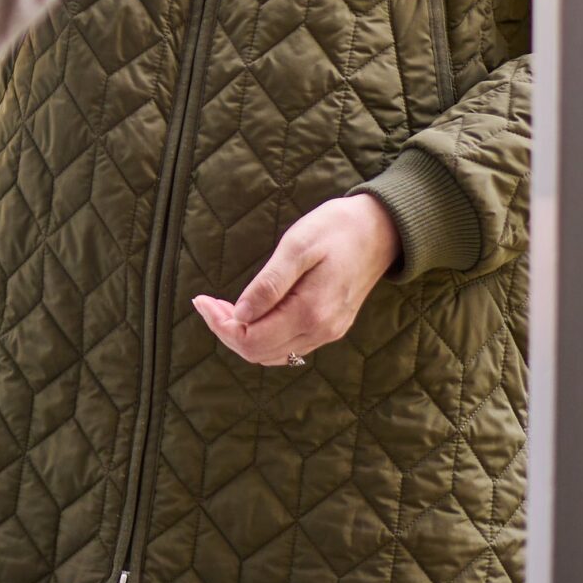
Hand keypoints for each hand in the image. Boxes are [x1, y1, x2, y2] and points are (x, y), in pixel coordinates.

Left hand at [191, 195, 399, 366]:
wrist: (381, 229)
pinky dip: (263, 335)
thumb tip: (241, 315)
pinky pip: (289, 345)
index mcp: (310, 313)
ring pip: (273, 353)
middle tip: (207, 301)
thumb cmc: (337, 230)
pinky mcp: (331, 326)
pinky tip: (250, 312)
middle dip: (226, 331)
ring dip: (243, 335)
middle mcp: (321, 331)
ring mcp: (328, 332)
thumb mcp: (297, 246)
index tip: (200, 300)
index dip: (220, 326)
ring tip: (223, 306)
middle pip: (259, 352)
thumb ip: (269, 284)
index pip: (252, 341)